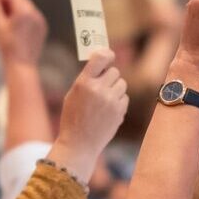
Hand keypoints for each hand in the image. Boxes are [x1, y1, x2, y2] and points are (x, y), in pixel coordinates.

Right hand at [0, 0, 46, 66]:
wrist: (22, 65)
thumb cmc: (8, 48)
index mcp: (25, 12)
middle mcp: (35, 14)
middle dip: (8, 2)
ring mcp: (40, 21)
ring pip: (26, 7)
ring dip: (15, 9)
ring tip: (6, 22)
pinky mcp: (42, 27)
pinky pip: (32, 16)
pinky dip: (23, 17)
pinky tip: (15, 29)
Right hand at [50, 51, 130, 173]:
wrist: (79, 144)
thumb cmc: (73, 118)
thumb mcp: (73, 94)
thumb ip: (87, 79)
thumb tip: (102, 63)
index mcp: (84, 83)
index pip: (100, 57)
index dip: (106, 54)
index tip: (108, 56)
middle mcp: (99, 89)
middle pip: (115, 71)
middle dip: (110, 76)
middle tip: (103, 84)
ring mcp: (111, 101)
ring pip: (122, 83)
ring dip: (115, 88)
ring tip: (104, 100)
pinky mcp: (120, 111)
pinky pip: (125, 97)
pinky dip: (119, 101)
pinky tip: (108, 110)